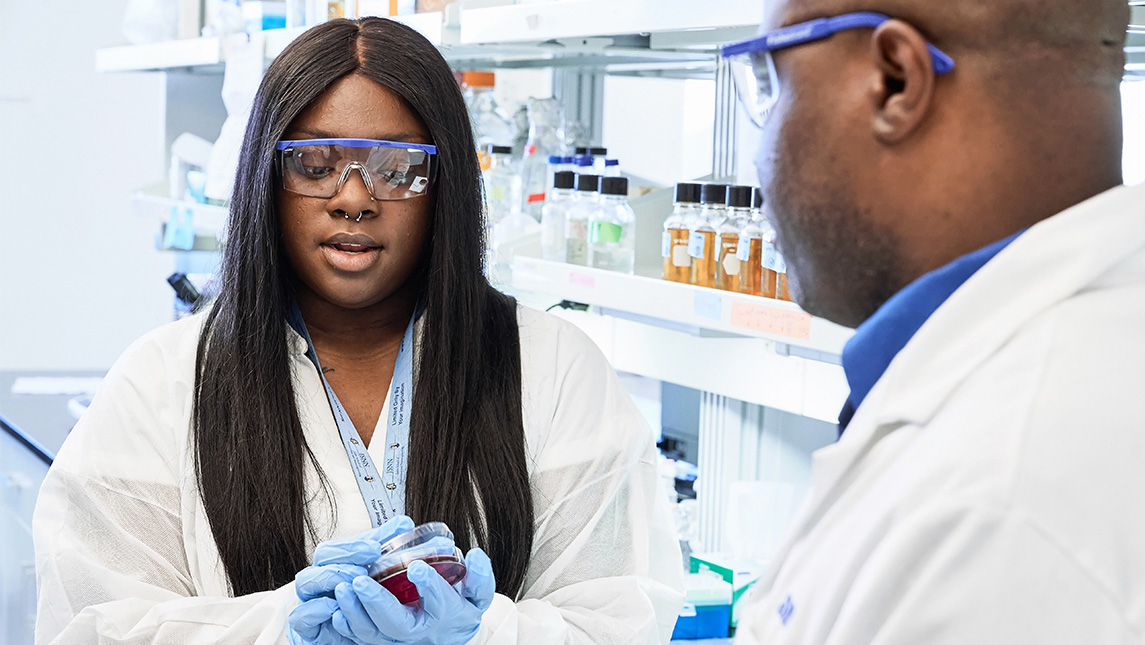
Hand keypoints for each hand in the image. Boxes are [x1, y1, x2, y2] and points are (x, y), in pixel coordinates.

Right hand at [288, 515, 415, 643]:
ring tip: (354, 584)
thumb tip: (404, 523)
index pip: (337, 545)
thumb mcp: (380, 573)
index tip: (376, 548)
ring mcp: (309, 600)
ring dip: (330, 578)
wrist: (365, 637)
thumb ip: (388, 548)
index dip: (353, 545)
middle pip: (320, 558)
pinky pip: (301, 615)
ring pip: (306, 581)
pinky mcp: (307, 627)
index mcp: (334, 563)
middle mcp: (319, 578)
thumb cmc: (368, 602)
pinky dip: (316, 609)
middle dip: (344, 559)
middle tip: (366, 568)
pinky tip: (336, 607)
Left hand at [330, 547, 496, 644]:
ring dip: (356, 612)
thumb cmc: (461, 606)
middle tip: (361, 581)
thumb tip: (475, 556)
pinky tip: (337, 609)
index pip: (441, 604)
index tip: (417, 566)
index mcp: (449, 615)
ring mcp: (401, 639)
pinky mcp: (383, 641)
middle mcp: (423, 631)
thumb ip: (479, 576)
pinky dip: (348, 626)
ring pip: (375, 634)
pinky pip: (361, 640)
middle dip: (378, 603)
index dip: (430, 586)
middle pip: (398, 625)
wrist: (450, 632)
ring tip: (344, 588)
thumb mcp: (477, 593)